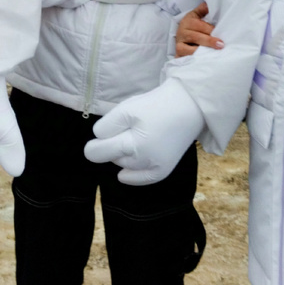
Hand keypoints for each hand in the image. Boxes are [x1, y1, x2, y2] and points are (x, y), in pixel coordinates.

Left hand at [84, 79, 203, 184]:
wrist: (189, 107)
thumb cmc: (156, 105)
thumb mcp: (127, 108)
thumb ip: (107, 126)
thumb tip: (97, 142)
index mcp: (133, 145)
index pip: (99, 152)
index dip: (94, 145)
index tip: (94, 140)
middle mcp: (143, 162)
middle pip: (112, 157)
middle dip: (114, 144)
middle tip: (129, 127)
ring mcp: (154, 169)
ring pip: (124, 165)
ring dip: (125, 154)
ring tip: (140, 135)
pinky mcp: (163, 171)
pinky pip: (138, 179)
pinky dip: (130, 175)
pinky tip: (124, 173)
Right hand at [176, 3, 221, 56]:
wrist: (180, 38)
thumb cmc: (191, 27)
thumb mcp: (195, 15)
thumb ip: (203, 9)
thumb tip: (209, 4)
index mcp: (187, 22)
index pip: (199, 26)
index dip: (210, 30)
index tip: (220, 35)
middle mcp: (181, 34)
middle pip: (196, 37)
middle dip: (209, 41)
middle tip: (221, 45)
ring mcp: (179, 46)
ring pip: (190, 50)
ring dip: (203, 53)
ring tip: (214, 54)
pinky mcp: (178, 57)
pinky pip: (186, 60)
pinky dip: (195, 61)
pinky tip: (205, 62)